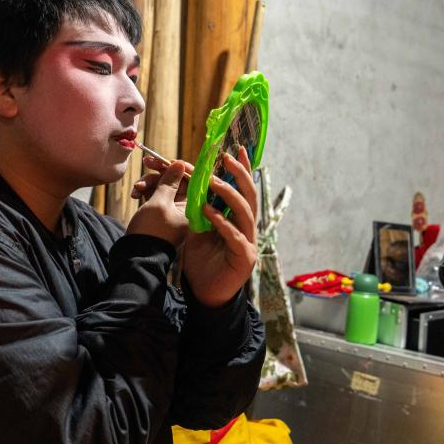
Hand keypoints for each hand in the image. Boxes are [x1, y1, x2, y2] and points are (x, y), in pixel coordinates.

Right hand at [125, 161, 188, 246]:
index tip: (166, 160)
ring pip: (163, 185)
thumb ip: (169, 182)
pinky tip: (135, 194)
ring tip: (137, 188)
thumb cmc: (151, 230)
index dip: (179, 167)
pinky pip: (155, 194)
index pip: (192, 179)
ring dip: (149, 182)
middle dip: (160, 172)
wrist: (135, 255)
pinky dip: (145, 191)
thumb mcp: (160, 203)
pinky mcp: (159, 212)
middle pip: (176, 179)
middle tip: (146, 162)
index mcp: (193, 206)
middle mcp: (185, 207)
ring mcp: (172, 209)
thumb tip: (179, 164)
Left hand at [181, 147, 258, 307]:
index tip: (238, 148)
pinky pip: (235, 235)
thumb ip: (201, 211)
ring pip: (245, 212)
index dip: (243, 169)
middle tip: (226, 158)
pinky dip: (222, 222)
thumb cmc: (203, 262)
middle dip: (239, 175)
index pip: (243, 190)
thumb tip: (193, 186)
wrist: (205, 294)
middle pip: (249, 196)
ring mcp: (248, 242)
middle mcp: (248, 228)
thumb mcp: (199, 231)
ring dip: (229, 195)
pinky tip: (208, 212)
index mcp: (238, 220)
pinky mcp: (244, 258)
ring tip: (213, 181)